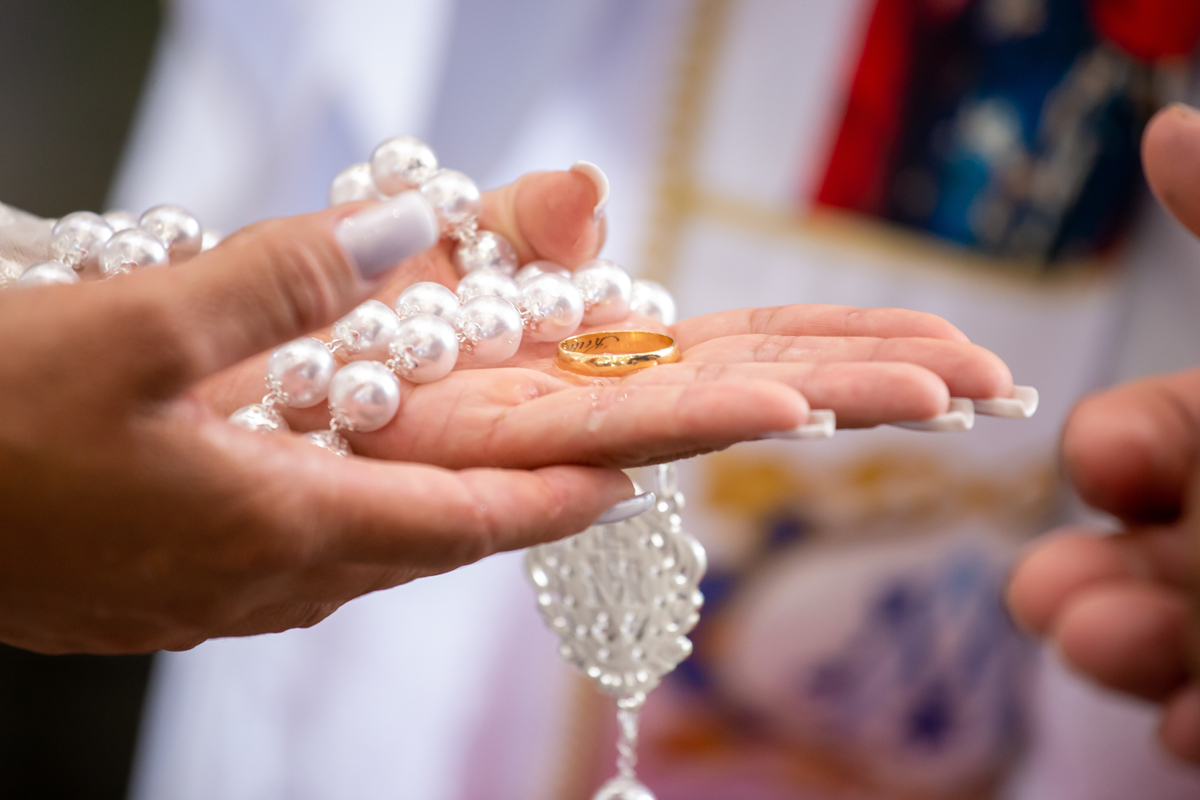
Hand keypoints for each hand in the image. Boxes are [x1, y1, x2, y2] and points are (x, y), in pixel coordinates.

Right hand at [0, 202, 632, 654]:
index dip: (553, 500)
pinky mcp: (158, 599)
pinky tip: (333, 489)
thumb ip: (277, 279)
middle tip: (567, 473)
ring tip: (474, 480)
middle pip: (422, 551)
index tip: (624, 481)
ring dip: (427, 522)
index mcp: (276, 528)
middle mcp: (258, 584)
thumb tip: (397, 229)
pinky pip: (292, 566)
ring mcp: (205, 603)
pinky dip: (348, 526)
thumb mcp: (130, 328)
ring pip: (359, 562)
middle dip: (504, 513)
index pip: (463, 524)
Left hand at [203, 170, 1017, 467]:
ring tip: (935, 396)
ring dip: (821, 401)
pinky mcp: (489, 452)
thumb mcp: (427, 266)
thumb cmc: (312, 337)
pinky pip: (610, 427)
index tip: (938, 350)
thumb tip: (589, 192)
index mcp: (579, 364)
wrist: (195, 402)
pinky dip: (701, 416)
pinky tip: (786, 408)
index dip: (838, 346)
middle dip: (868, 379)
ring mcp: (541, 432)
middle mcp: (577, 405)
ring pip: (704, 413)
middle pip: (748, 385)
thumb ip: (519, 239)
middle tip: (988, 382)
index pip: (736, 349)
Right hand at [1006, 104, 1199, 762]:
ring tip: (1107, 648)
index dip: (1128, 449)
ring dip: (1120, 651)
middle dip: (1089, 581)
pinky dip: (1197, 732)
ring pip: (1163, 647)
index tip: (1104, 456)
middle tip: (1068, 608)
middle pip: (1143, 556)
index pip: (1163, 443)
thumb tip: (1166, 122)